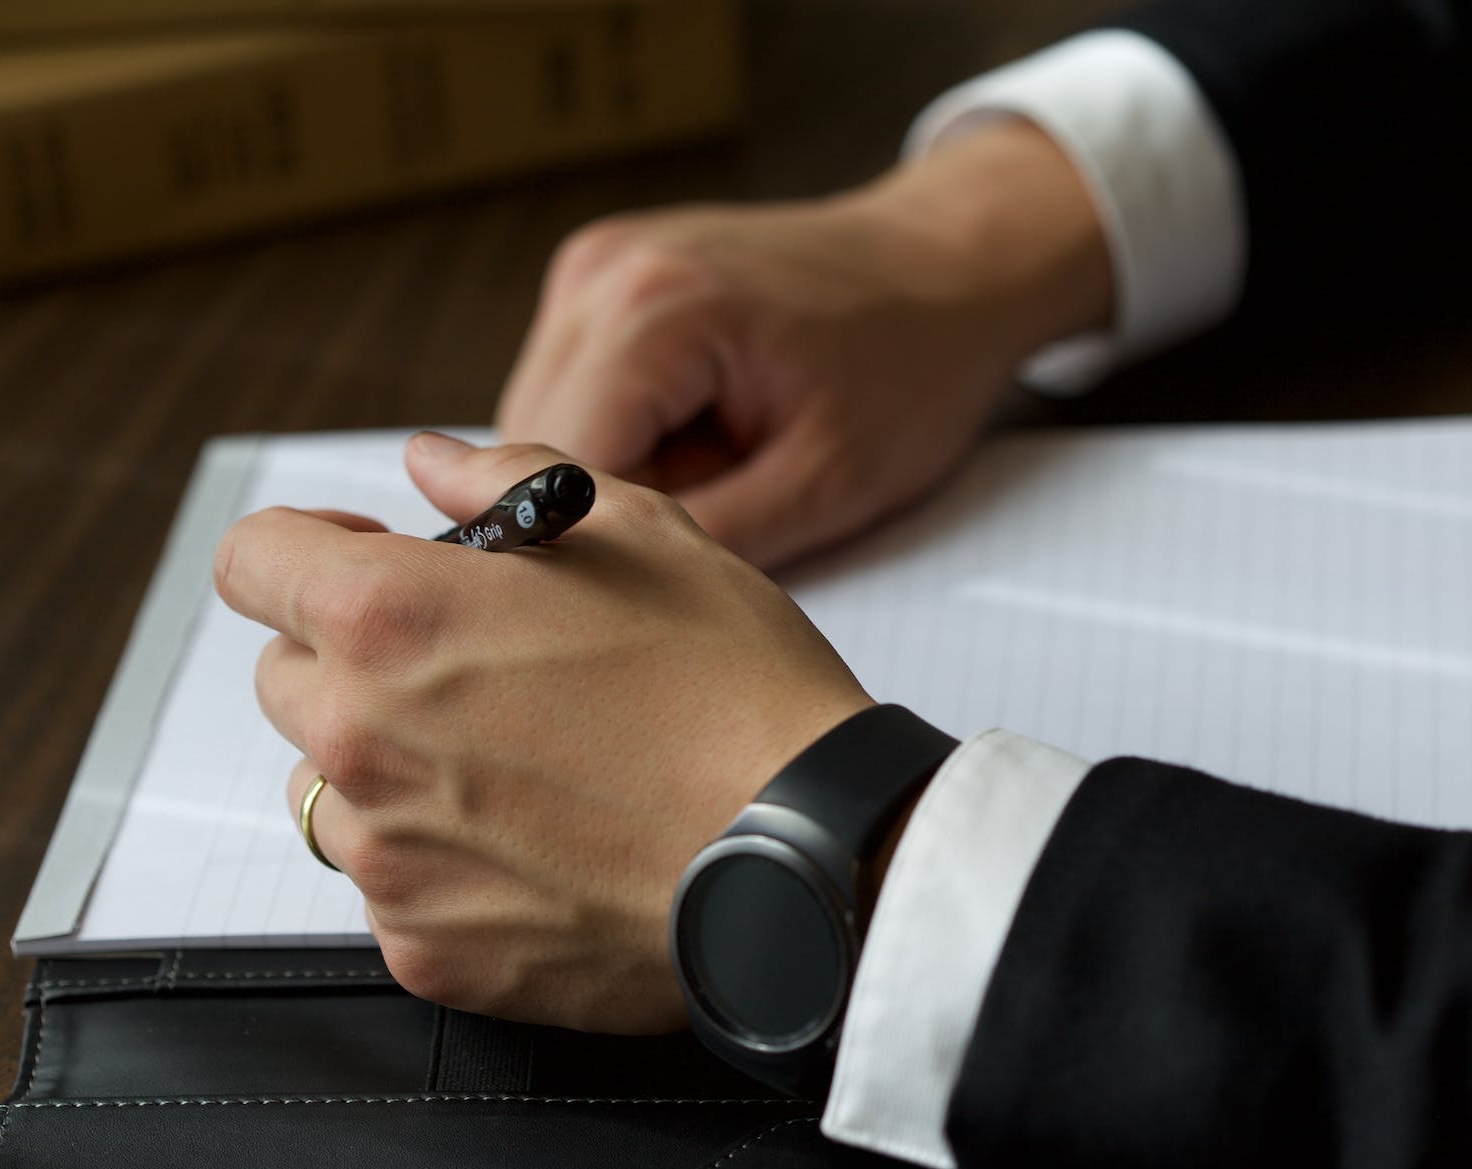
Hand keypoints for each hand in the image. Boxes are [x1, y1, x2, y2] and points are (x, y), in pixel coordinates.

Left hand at [214, 432, 872, 1031]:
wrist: (807, 851)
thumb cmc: (734, 685)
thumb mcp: (639, 531)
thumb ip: (505, 481)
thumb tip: (431, 462)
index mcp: (392, 617)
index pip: (252, 560)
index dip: (308, 548)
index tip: (366, 562)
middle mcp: (362, 739)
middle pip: (285, 679)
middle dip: (356, 658)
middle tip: (475, 665)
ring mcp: (389, 858)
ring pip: (329, 791)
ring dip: (390, 766)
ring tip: (514, 764)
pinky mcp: (429, 952)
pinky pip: (393, 890)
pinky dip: (443, 863)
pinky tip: (542, 844)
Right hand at [497, 119, 1111, 569]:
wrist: (944, 268)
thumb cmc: (910, 366)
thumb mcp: (826, 485)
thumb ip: (706, 542)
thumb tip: (603, 598)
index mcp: (654, 313)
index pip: (551, 478)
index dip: (595, 552)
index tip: (660, 586)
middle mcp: (601, 274)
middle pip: (526, 451)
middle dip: (599, 512)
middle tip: (708, 525)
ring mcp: (592, 268)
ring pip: (536, 427)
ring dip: (606, 475)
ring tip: (716, 468)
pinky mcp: (598, 280)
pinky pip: (569, 391)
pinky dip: (620, 434)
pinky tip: (698, 436)